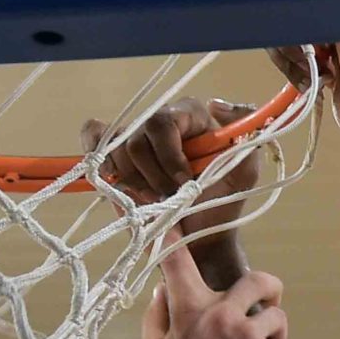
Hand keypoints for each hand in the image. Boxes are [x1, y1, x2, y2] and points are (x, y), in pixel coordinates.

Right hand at [83, 100, 261, 264]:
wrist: (202, 235)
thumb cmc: (223, 202)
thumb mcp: (245, 169)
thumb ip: (243, 134)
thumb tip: (215, 103)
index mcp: (190, 116)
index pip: (164, 121)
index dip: (169, 156)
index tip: (184, 183)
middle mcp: (160, 122)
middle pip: (136, 141)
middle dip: (153, 177)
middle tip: (172, 198)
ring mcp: (135, 138)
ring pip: (116, 151)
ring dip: (136, 183)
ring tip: (157, 200)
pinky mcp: (114, 156)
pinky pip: (93, 135)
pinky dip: (99, 156)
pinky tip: (116, 179)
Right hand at [137, 241, 292, 338]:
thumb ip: (157, 319)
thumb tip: (162, 291)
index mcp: (185, 312)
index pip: (177, 263)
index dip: (173, 237)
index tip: (171, 218)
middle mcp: (218, 316)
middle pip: (257, 281)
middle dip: (269, 289)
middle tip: (271, 299)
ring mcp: (246, 335)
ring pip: (276, 317)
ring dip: (275, 334)